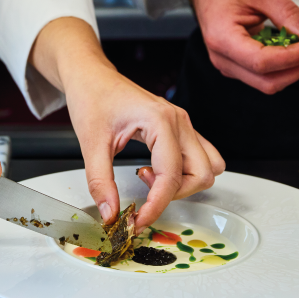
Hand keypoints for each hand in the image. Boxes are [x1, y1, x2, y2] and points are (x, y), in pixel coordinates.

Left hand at [30, 17, 224, 231]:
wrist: (92, 76)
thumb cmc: (92, 98)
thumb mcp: (90, 143)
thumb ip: (100, 181)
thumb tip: (110, 213)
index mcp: (160, 121)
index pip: (171, 176)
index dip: (156, 205)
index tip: (138, 221)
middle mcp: (179, 121)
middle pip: (202, 173)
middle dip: (175, 194)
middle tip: (144, 193)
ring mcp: (183, 124)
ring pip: (208, 166)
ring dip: (185, 183)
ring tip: (149, 177)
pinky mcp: (180, 128)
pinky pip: (200, 156)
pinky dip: (184, 172)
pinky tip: (155, 169)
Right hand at [160, 0, 298, 93]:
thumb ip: (287, 13)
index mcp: (223, 38)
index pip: (262, 62)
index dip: (293, 58)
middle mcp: (222, 59)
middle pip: (266, 81)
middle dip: (297, 69)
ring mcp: (227, 66)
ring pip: (266, 83)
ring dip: (292, 70)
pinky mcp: (235, 66)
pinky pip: (262, 76)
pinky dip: (283, 67)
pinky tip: (293, 49)